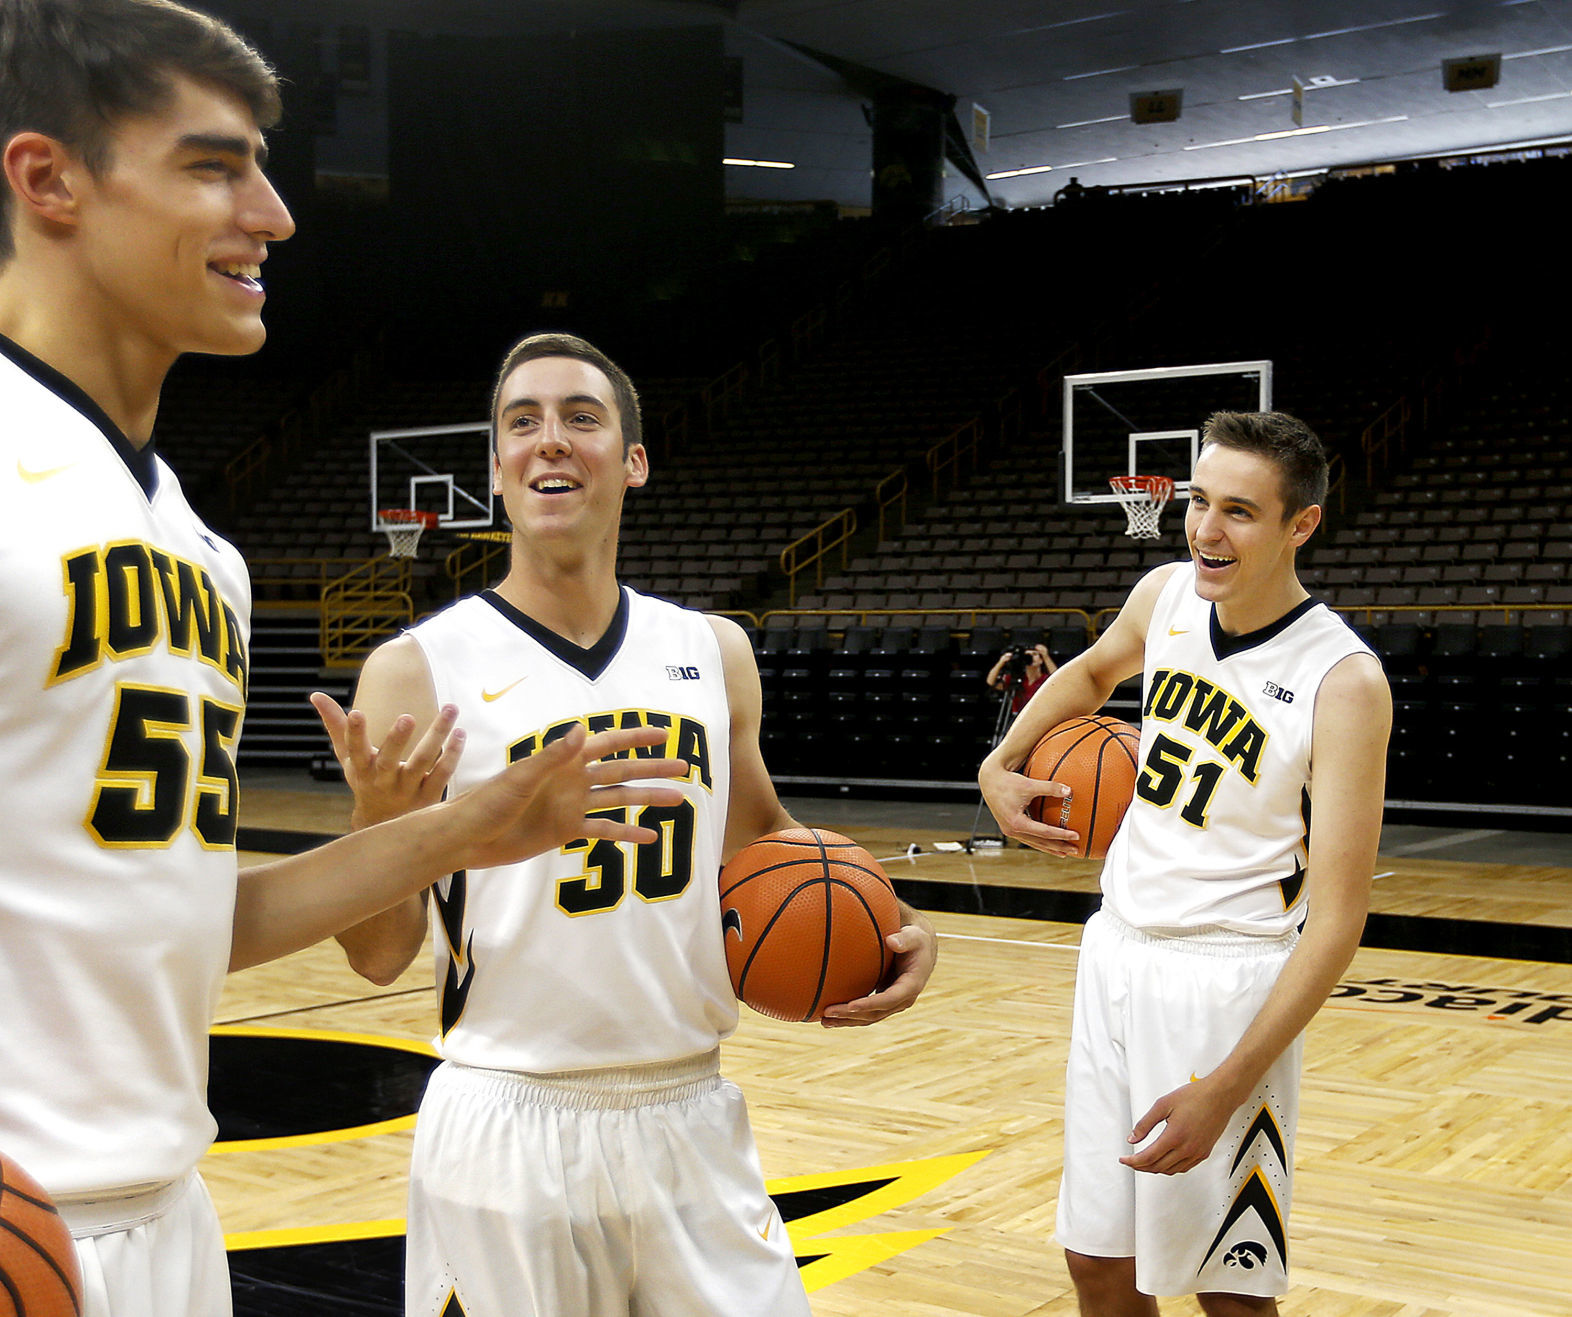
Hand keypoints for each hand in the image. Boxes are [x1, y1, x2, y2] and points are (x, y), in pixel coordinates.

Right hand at [311, 692, 463, 829]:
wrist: (384, 825)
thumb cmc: (366, 781)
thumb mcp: (348, 757)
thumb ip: (336, 725)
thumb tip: (315, 695)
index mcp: (362, 768)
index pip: (354, 749)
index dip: (353, 733)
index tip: (356, 712)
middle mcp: (383, 780)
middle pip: (390, 759)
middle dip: (397, 739)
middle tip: (407, 717)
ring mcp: (407, 789)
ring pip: (423, 761)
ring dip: (438, 735)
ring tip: (450, 708)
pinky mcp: (429, 795)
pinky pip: (442, 773)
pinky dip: (452, 754)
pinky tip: (459, 733)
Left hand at [444, 723, 688, 870]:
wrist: (470, 837)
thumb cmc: (488, 801)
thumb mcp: (521, 777)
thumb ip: (553, 756)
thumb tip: (583, 731)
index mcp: (563, 761)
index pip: (607, 743)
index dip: (636, 737)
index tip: (665, 734)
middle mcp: (573, 779)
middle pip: (622, 770)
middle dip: (653, 768)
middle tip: (685, 768)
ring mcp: (573, 805)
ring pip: (619, 800)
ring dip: (647, 799)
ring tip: (678, 801)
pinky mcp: (567, 830)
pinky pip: (603, 830)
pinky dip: (626, 833)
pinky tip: (649, 837)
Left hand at [820, 907, 936, 1027]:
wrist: (920, 949)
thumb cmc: (915, 939)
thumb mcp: (914, 936)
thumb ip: (904, 939)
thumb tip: (891, 941)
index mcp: (911, 985)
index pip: (889, 999)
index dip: (870, 1004)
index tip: (851, 1006)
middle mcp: (903, 999)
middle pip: (875, 1013)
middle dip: (851, 1015)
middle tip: (827, 1013)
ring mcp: (893, 1003)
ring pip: (869, 1017)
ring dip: (847, 1020)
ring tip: (824, 1020)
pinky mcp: (885, 1002)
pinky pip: (867, 1012)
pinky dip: (850, 1015)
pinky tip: (831, 1016)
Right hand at [977, 761, 1079, 855]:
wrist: (989, 780)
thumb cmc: (1007, 781)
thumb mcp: (1029, 784)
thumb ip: (1050, 787)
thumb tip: (1069, 791)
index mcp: (1017, 822)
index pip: (1044, 832)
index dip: (1061, 835)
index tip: (1076, 836)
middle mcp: (1012, 830)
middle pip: (1040, 842)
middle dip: (1059, 847)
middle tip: (1075, 850)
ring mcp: (1010, 830)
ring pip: (1034, 843)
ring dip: (1050, 848)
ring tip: (1064, 852)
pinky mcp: (1010, 827)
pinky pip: (1028, 838)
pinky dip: (1041, 841)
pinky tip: (1049, 842)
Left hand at [1119, 1074, 1239, 1175]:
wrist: (1220, 1096)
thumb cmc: (1196, 1096)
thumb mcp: (1163, 1104)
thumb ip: (1145, 1123)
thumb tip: (1133, 1138)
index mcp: (1175, 1136)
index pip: (1148, 1157)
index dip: (1133, 1161)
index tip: (1124, 1160)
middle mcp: (1187, 1149)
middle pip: (1158, 1167)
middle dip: (1141, 1167)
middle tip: (1131, 1162)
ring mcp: (1197, 1153)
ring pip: (1171, 1170)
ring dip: (1155, 1169)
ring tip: (1145, 1162)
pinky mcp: (1204, 1153)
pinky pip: (1184, 1168)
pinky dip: (1171, 1168)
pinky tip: (1165, 1161)